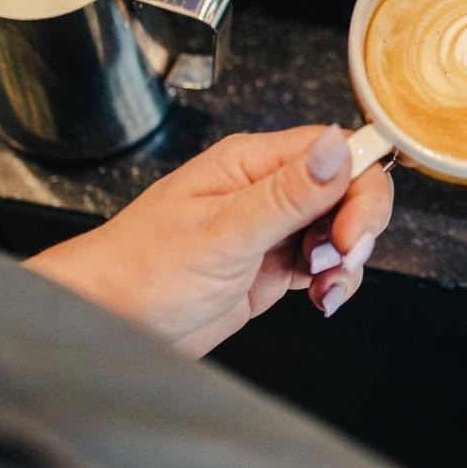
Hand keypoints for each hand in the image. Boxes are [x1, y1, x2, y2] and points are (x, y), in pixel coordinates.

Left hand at [26, 125, 392, 357]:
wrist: (107, 322)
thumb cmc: (142, 270)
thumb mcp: (223, 232)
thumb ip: (287, 194)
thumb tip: (338, 146)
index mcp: (251, 163)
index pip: (334, 150)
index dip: (359, 186)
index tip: (354, 229)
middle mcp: (264, 189)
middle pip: (346, 188)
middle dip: (357, 227)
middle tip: (341, 260)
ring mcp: (269, 228)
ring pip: (339, 228)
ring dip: (347, 260)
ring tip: (325, 287)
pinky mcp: (270, 264)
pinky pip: (322, 262)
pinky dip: (332, 281)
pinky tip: (320, 297)